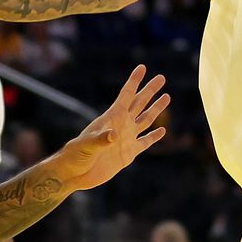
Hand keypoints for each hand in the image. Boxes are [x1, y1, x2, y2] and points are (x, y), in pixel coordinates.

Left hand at [55, 65, 168, 192]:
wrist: (74, 173)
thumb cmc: (75, 155)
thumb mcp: (87, 145)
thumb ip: (101, 139)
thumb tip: (114, 135)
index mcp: (111, 118)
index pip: (126, 95)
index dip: (134, 81)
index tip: (142, 67)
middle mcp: (120, 125)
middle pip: (139, 103)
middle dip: (150, 90)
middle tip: (161, 77)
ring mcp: (126, 138)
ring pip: (145, 120)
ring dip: (156, 108)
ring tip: (166, 96)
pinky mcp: (129, 154)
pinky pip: (145, 142)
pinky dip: (154, 136)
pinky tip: (162, 130)